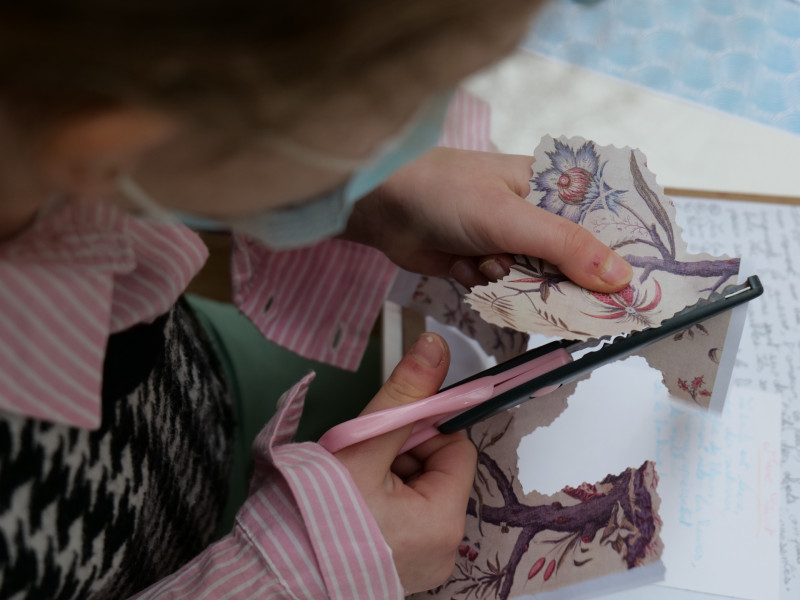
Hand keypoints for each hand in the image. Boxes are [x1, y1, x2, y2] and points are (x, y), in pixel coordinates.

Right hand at [334, 333, 475, 593]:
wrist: (271, 577)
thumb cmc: (311, 516)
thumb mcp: (360, 445)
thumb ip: (402, 395)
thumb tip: (435, 344)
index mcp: (443, 521)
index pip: (456, 449)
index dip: (421, 430)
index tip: (384, 432)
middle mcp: (444, 549)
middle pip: (437, 472)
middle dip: (401, 454)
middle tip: (360, 462)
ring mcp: (423, 564)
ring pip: (418, 493)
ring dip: (389, 477)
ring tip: (349, 487)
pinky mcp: (402, 571)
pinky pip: (405, 520)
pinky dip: (382, 504)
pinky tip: (351, 507)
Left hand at [343, 147, 631, 290]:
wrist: (382, 207)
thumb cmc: (448, 193)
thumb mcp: (512, 217)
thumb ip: (566, 247)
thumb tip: (622, 278)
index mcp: (553, 190)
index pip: (603, 225)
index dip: (620, 257)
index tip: (637, 292)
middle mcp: (536, 217)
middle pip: (573, 263)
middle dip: (565, 283)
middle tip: (565, 297)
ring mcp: (508, 244)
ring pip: (537, 283)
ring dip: (516, 285)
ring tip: (488, 262)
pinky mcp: (482, 266)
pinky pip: (503, 292)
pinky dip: (487, 288)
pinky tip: (465, 267)